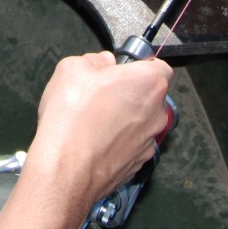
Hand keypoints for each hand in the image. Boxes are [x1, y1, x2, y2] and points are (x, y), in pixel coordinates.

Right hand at [27, 52, 172, 209]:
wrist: (68, 168)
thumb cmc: (74, 118)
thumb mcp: (73, 69)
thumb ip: (94, 61)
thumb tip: (101, 63)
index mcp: (148, 83)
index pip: (159, 67)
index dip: (139, 66)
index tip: (120, 69)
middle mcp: (156, 113)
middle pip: (150, 96)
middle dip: (129, 93)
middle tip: (100, 94)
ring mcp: (149, 142)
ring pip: (140, 122)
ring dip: (123, 119)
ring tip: (92, 120)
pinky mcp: (137, 164)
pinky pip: (131, 145)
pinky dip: (117, 142)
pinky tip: (94, 141)